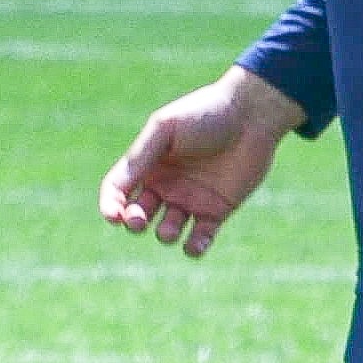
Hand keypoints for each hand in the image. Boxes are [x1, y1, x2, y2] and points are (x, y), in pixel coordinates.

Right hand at [101, 66, 302, 256]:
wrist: (251, 117)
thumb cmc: (205, 114)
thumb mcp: (165, 129)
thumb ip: (140, 157)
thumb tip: (115, 189)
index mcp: (148, 163)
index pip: (118, 189)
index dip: (110, 205)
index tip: (113, 217)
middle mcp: (165, 184)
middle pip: (138, 214)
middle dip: (134, 223)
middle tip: (139, 222)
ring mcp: (190, 199)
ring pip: (167, 230)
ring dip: (164, 234)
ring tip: (171, 229)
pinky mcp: (216, 211)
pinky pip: (199, 238)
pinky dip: (193, 248)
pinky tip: (193, 246)